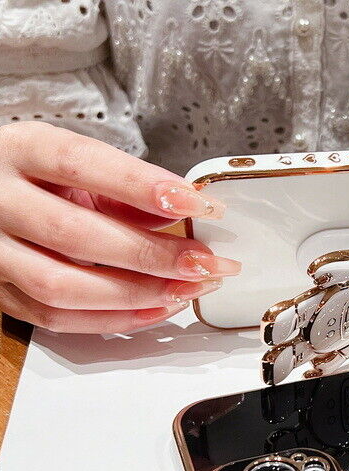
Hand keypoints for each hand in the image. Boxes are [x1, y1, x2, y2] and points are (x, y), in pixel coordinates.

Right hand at [0, 121, 239, 332]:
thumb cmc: (37, 175)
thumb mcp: (76, 163)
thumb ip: (126, 187)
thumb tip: (187, 210)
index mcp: (21, 151)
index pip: (82, 164)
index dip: (142, 186)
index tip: (197, 203)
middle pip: (75, 235)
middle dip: (153, 254)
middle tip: (205, 261)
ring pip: (63, 287)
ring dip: (138, 294)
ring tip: (188, 289)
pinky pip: (55, 319)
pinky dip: (115, 320)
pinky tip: (158, 308)